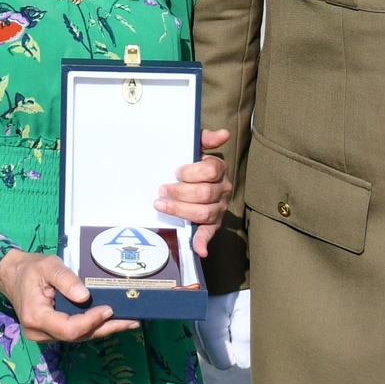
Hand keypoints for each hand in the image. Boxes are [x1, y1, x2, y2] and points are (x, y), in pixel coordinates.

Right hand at [0, 249, 137, 343]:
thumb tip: (85, 296)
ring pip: (79, 336)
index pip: (69, 328)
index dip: (91, 321)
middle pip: (78, 336)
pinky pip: (76, 332)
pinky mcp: (53, 332)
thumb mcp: (48, 266)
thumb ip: (65, 280)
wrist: (13, 276)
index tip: (109, 309)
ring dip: (104, 329)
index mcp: (37, 317)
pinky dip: (94, 326)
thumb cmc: (31, 269)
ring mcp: (46, 335)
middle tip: (132, 321)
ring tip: (130, 321)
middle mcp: (40, 332)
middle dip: (106, 328)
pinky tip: (113, 321)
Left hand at [158, 129, 232, 256]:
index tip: (176, 172)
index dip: (190, 173)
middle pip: (204, 194)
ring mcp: (219, 208)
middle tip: (162, 189)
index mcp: (219, 169)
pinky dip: (204, 242)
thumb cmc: (192, 163)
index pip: (210, 171)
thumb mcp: (196, 146)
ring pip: (203, 213)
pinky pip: (209, 233)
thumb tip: (223, 134)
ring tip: (161, 205)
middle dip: (179, 192)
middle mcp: (223, 190)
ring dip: (180, 211)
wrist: (191, 180)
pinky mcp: (212, 224)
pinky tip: (199, 249)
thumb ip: (205, 138)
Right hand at [194, 289, 251, 369]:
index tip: (246, 334)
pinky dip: (217, 331)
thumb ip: (244, 341)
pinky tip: (226, 315)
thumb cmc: (238, 283)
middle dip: (230, 347)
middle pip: (215, 356)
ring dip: (223, 339)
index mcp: (209, 331)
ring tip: (235, 318)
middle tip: (241, 325)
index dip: (238, 353)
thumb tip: (243, 362)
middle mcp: (196, 330)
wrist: (222, 256)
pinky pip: (206, 335)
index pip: (224, 363)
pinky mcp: (194, 315)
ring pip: (210, 347)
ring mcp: (193, 322)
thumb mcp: (247, 312)